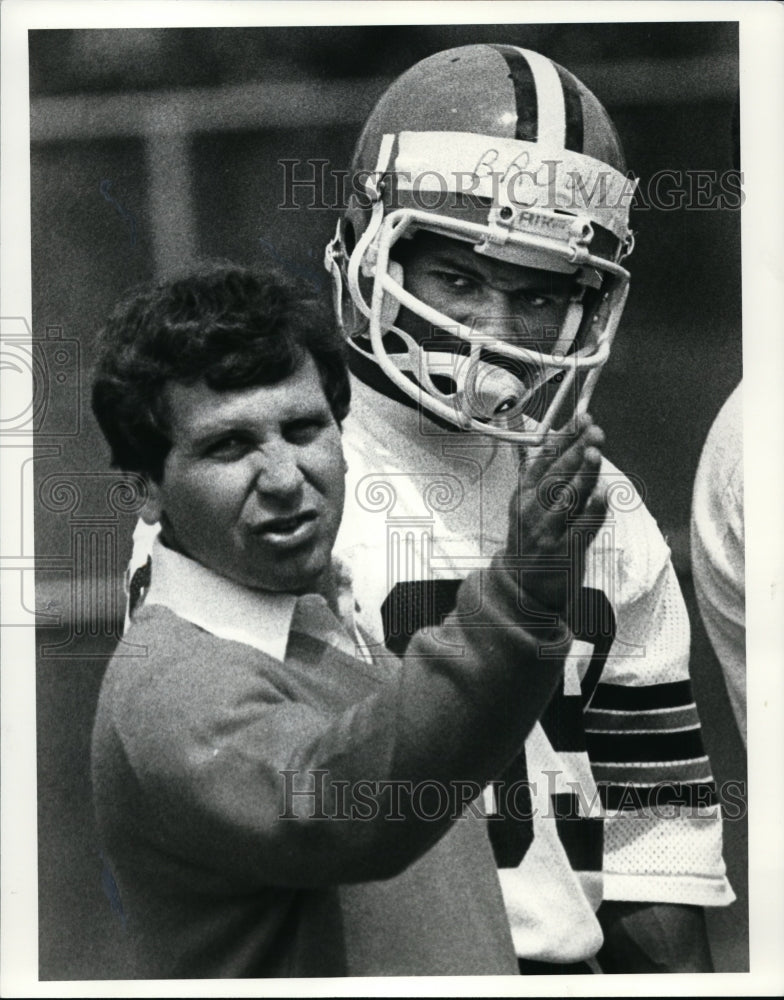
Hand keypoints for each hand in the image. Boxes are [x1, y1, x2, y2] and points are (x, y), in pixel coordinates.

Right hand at [507, 414, 606, 612]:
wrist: (522, 587)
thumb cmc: (531, 540)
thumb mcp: (527, 505)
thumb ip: (544, 474)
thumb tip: (561, 437)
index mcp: (523, 494)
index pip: (544, 459)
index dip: (564, 437)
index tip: (582, 418)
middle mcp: (532, 511)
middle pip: (555, 475)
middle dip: (575, 450)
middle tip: (594, 431)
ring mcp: (547, 532)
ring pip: (567, 498)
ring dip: (582, 474)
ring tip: (594, 452)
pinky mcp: (564, 552)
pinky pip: (581, 528)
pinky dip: (594, 510)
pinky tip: (604, 494)